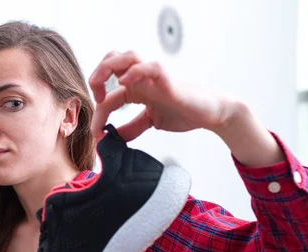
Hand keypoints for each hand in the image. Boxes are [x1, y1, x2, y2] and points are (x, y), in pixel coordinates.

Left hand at [89, 51, 234, 140]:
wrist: (210, 114)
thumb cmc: (182, 113)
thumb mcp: (150, 122)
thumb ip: (132, 128)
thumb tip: (112, 139)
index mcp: (136, 88)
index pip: (109, 94)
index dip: (99, 113)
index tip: (97, 134)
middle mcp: (142, 78)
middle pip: (111, 60)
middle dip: (96, 76)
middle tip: (98, 100)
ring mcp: (154, 77)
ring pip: (127, 56)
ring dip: (108, 68)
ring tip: (103, 91)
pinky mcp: (168, 80)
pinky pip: (151, 66)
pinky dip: (135, 71)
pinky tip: (124, 83)